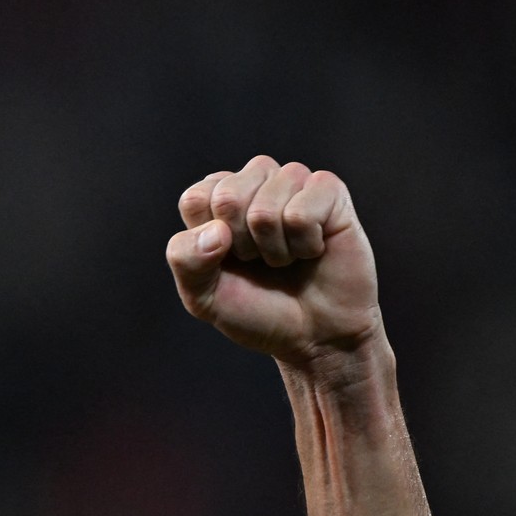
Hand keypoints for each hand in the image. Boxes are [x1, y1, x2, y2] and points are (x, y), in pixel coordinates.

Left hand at [166, 156, 379, 363]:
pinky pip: (302, 213)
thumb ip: (186, 261)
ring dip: (275, 249)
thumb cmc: (257, 310)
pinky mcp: (329, 190)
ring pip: (265, 209)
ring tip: (287, 258)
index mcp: (216, 198)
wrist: (314, 334)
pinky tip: (312, 250)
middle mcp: (254, 182)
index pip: (195, 199)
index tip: (228, 261)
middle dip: (242, 246)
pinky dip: (305, 245)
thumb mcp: (203, 296)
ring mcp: (292, 181)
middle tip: (260, 261)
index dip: (208, 242)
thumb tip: (216, 230)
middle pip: (227, 197)